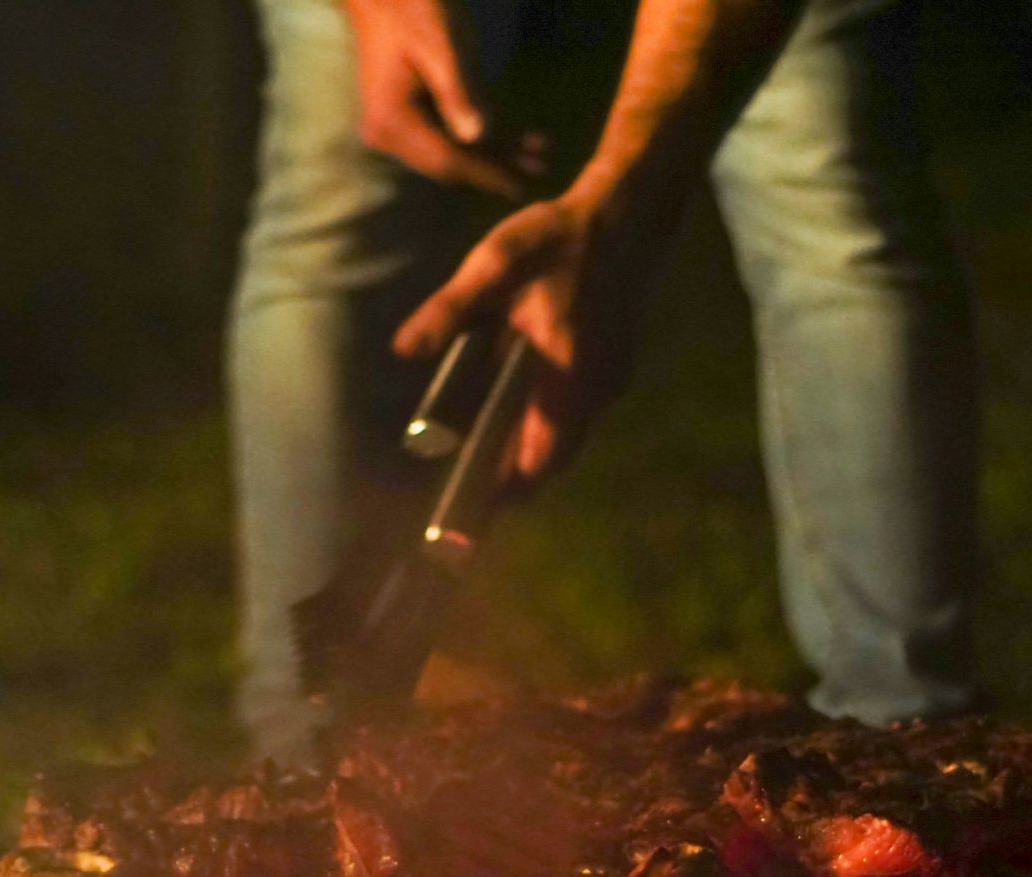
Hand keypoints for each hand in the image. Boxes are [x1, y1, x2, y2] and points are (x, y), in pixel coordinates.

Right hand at [343, 0, 534, 196]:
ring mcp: (395, 128)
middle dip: (496, 166)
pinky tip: (517, 139)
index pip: (446, 158)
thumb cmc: (412, 7)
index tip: (522, 188)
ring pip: (452, 151)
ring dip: (495, 153)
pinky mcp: (407, 119)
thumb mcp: (442, 45)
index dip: (487, 173)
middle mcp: (387, 133)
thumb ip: (459, 91)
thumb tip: (477, 137)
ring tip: (539, 156)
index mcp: (392, 119)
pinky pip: (448, 134)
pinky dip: (481, 136)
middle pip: (449, 162)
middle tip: (542, 170)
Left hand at [394, 186, 647, 480]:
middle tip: (468, 494)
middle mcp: (597, 390)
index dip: (508, 487)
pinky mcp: (617, 374)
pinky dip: (549, 431)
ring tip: (485, 464)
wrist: (628, 215)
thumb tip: (403, 350)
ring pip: (571, 441)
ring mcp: (612, 385)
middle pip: (556, 460)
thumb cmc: (560, 239)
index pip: (541, 456)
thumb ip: (450, 309)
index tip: (472, 507)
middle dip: (515, 482)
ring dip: (532, 456)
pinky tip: (516, 418)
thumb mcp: (496, 263)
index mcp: (566, 371)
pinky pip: (580, 420)